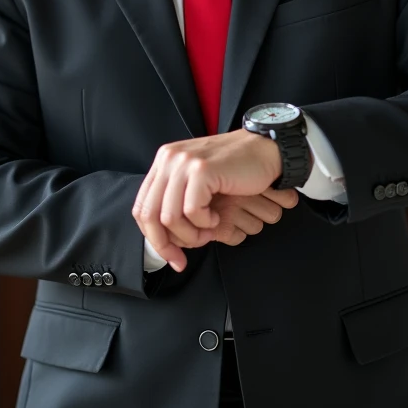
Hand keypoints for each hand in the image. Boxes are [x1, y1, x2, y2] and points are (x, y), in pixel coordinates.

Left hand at [132, 129, 283, 270]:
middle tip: (183, 258)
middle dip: (165, 245)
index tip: (171, 256)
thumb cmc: (236, 169)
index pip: (142, 206)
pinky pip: (192, 211)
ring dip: (190, 235)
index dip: (153, 237)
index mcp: (164, 161)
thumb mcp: (197, 182)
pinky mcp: (202, 170)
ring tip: (208, 231)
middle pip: (149, 214)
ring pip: (170, 217)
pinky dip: (205, 223)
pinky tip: (217, 218)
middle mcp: (169, 159)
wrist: (264, 150)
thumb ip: (176, 201)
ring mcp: (184, 163)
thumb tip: (165, 239)